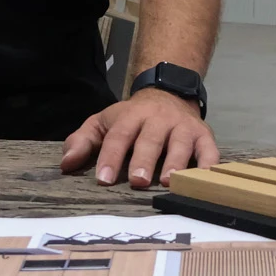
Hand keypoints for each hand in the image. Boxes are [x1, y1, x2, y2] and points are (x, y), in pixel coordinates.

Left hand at [60, 87, 217, 187]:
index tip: (103, 179)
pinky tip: (204, 178)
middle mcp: (158, 120)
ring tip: (169, 182)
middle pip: (150, 140)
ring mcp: (183, 127)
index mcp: (131, 116)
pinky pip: (209, 150)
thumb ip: (83, 141)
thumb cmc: (132, 119)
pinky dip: (209, 164)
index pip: (119, 136)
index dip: (110, 157)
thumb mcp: (104, 123)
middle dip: (144, 160)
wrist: (169, 94)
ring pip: (181, 144)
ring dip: (176, 163)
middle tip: (138, 181)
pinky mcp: (204, 135)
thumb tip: (66, 165)